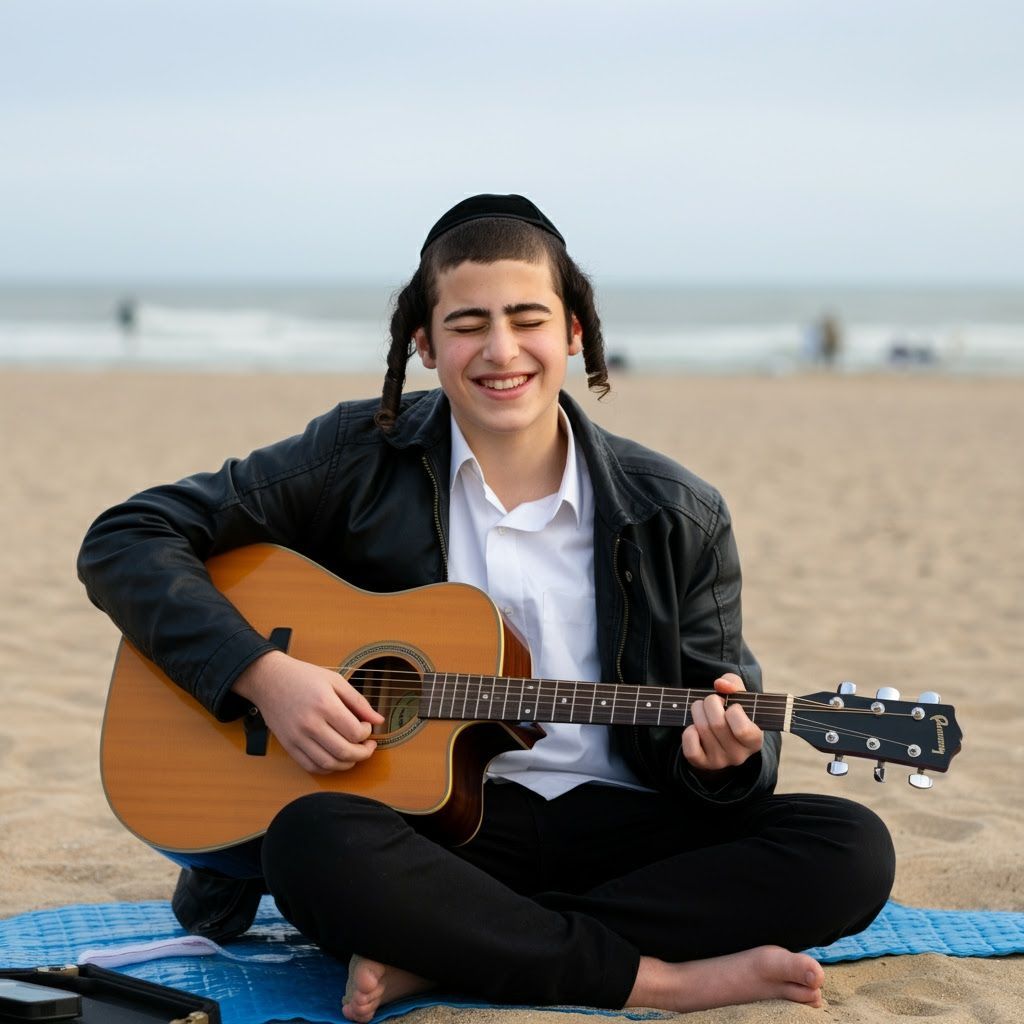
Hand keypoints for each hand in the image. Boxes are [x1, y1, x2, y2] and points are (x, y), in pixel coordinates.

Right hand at [232, 650, 384, 773]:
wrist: (268, 679)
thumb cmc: (303, 677)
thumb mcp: (335, 680)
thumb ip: (359, 702)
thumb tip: (379, 720)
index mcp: (324, 704)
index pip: (354, 732)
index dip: (367, 733)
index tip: (366, 727)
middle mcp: (310, 724)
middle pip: (344, 751)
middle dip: (363, 754)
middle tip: (368, 746)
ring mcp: (297, 737)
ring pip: (329, 763)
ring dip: (347, 763)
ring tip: (354, 753)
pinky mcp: (288, 745)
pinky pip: (311, 767)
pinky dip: (328, 768)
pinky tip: (335, 758)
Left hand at [681, 673, 762, 774]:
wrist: (723, 736)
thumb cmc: (734, 713)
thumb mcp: (740, 696)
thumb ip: (734, 684)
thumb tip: (720, 684)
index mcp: (754, 740)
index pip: (743, 730)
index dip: (734, 711)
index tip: (733, 706)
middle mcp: (739, 755)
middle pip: (717, 724)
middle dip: (711, 702)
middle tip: (713, 701)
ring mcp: (720, 761)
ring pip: (701, 729)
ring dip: (697, 710)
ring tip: (702, 708)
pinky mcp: (702, 763)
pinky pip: (690, 747)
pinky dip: (689, 732)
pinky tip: (695, 728)